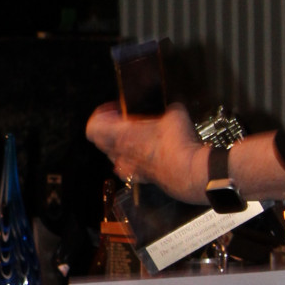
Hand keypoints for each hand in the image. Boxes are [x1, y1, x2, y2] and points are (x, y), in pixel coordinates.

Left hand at [85, 101, 206, 201]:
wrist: (191, 171)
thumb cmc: (178, 143)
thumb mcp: (173, 113)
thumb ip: (164, 107)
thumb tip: (169, 106)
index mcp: (121, 135)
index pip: (93, 127)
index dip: (101, 115)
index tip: (116, 110)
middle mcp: (120, 153)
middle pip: (100, 140)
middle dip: (110, 128)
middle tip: (127, 121)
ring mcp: (129, 168)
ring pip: (113, 155)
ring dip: (120, 144)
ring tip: (139, 136)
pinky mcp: (141, 178)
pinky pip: (128, 169)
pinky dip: (132, 161)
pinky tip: (147, 154)